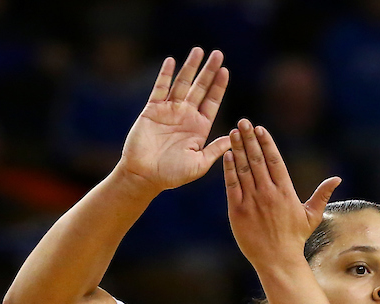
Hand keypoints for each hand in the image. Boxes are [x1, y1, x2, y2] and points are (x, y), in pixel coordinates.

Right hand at [117, 47, 230, 193]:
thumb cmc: (173, 175)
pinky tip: (171, 61)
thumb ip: (216, 149)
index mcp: (200, 128)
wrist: (144, 176)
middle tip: (218, 54)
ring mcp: (169, 111)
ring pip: (182, 84)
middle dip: (209, 71)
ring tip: (198, 50)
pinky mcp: (152, 110)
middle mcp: (186, 116)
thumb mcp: (200, 164)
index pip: (212, 102)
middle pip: (200, 88)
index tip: (226, 71)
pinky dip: (165, 75)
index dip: (219, 86)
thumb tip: (235, 138)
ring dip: (190, 67)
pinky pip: (160, 89)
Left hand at [223, 118, 340, 268]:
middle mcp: (268, 193)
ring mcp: (252, 201)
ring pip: (243, 169)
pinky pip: (232, 185)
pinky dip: (229, 169)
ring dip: (238, 149)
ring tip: (234, 132)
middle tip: (244, 121)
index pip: (275, 161)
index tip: (260, 129)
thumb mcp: (312, 215)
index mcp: (286, 192)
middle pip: (258, 160)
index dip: (267, 143)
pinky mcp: (237, 211)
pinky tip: (227, 155)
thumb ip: (322, 194)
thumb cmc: (295, 238)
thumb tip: (337, 179)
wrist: (277, 260)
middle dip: (250, 139)